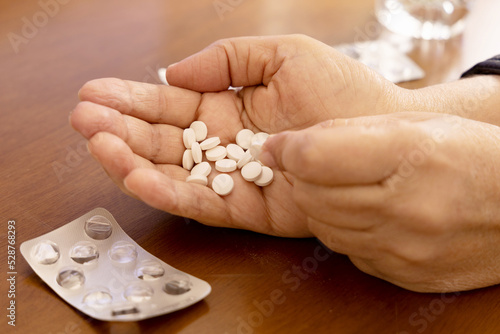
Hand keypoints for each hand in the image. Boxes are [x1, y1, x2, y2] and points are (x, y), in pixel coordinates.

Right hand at [70, 35, 399, 236]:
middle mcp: (223, 144)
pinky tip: (138, 177)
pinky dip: (168, 192)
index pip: (168, 104)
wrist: (381, 132)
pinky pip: (201, 202)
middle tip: (83, 119)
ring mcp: (232, 177)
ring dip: (131, 160)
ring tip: (99, 145)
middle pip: (160, 140)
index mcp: (226, 106)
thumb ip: (227, 59)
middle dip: (120, 129)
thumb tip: (173, 70)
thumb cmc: (340, 91)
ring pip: (172, 173)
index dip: (130, 99)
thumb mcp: (282, 55)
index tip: (93, 93)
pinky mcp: (248, 208)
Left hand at [259, 112, 499, 291]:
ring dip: (321, 204)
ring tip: (345, 186)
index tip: (279, 144)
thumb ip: (346, 131)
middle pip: (312, 197)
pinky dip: (345, 230)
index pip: (314, 158)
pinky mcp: (403, 274)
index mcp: (409, 156)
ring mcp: (404, 249)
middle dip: (302, 177)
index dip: (287, 149)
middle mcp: (406, 209)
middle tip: (313, 163)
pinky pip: (348, 251)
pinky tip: (367, 213)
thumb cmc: (470, 154)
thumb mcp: (416, 124)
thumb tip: (289, 145)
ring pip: (324, 227)